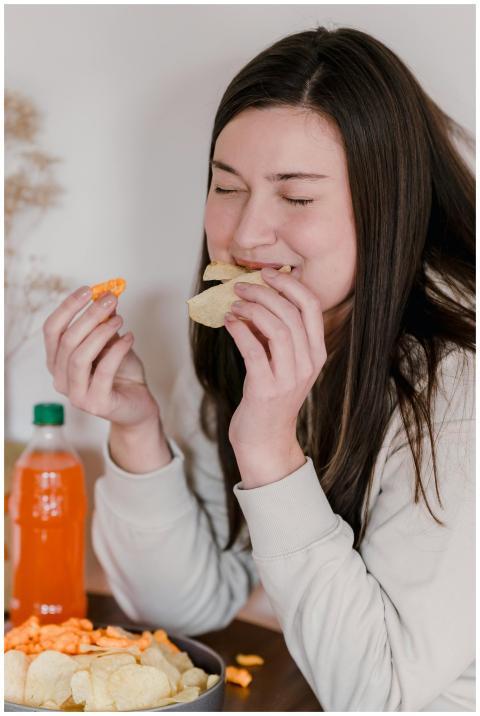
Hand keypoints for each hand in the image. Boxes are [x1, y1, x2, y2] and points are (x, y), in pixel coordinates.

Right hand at [43, 286, 159, 427]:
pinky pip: (103, 371)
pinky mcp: (96, 404)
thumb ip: (104, 323)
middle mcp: (60, 379)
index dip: (67, 307)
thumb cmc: (121, 373)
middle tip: (109, 299)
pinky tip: (130, 338)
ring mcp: (76, 395)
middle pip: (67, 341)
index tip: (87, 290)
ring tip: (119, 320)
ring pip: (79, 357)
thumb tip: (106, 296)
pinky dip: (117, 350)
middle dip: (89, 315)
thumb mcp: (111, 342)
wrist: (138, 403)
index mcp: (57, 362)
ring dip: (101, 332)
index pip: (52, 330)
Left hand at [224, 267, 326, 478]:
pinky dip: (239, 330)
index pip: (312, 306)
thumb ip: (276, 333)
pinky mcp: (266, 389)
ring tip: (234, 302)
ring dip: (252, 308)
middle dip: (264, 292)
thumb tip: (257, 298)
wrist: (265, 440)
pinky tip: (228, 322)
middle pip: (292, 312)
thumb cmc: (270, 396)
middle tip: (241, 286)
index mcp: (317, 353)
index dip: (289, 284)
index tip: (267, 274)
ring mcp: (290, 378)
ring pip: (277, 328)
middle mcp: (308, 364)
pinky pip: (254, 350)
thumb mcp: (282, 362)